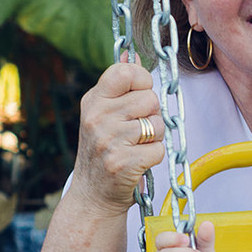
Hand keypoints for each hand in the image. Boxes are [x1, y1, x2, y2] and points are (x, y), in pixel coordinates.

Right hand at [69, 58, 164, 215]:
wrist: (93, 196)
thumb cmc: (105, 151)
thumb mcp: (103, 115)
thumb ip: (120, 88)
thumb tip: (133, 55)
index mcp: (93, 100)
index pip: (126, 71)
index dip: (143, 82)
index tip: (140, 96)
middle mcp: (97, 117)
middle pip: (150, 99)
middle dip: (152, 115)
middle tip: (136, 132)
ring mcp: (108, 140)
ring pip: (157, 124)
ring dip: (154, 138)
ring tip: (135, 148)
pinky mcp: (123, 163)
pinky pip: (158, 149)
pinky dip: (154, 158)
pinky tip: (138, 163)